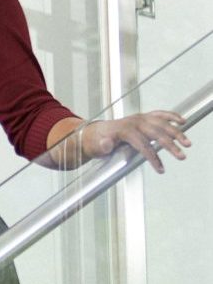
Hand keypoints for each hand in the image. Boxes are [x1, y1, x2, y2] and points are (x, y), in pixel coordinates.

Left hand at [77, 111, 191, 174]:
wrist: (96, 132)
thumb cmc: (97, 143)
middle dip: (170, 145)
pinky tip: (183, 121)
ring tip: (187, 143)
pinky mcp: (144, 117)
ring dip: (176, 133)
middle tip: (182, 156)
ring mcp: (140, 118)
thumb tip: (106, 144)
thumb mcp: (97, 147)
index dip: (152, 157)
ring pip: (162, 124)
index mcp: (124, 130)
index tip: (161, 169)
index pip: (142, 144)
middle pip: (156, 133)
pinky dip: (172, 116)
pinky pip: (160, 114)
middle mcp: (134, 122)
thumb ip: (103, 146)